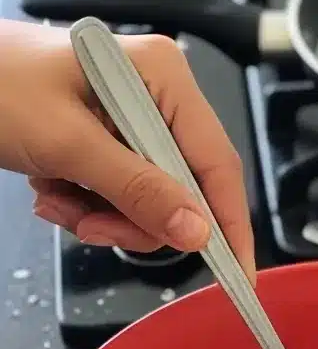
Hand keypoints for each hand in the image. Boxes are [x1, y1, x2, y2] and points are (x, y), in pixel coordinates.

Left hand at [0, 19, 254, 280]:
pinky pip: (122, 193)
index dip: (227, 222)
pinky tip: (52, 190)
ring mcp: (132, 118)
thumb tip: (197, 232)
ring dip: (105, 215)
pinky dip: (88, 205)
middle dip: (138, 219)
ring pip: (151, 198)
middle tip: (95, 229)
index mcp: (162, 77)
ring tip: (59, 202)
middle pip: (183, 187)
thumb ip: (136, 190)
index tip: (234, 271)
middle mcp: (157, 95)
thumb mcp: (66, 143)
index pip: (217, 163)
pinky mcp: (108, 137)